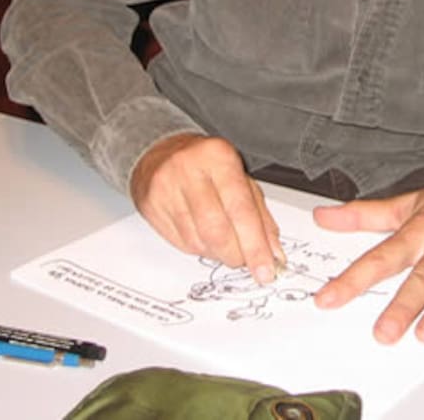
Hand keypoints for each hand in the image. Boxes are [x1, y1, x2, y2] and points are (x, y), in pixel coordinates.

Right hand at [130, 133, 285, 282]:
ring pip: (198, 242)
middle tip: (244, 259)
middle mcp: (189, 170)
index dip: (255, 246)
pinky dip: (201, 249)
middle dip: (236, 255)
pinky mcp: (151, 207)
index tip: (266, 270)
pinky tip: (204, 236)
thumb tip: (273, 252)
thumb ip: (260, 215)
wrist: (160, 152)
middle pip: (217, 231)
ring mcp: (166, 189)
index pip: (240, 210)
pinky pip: (182, 244)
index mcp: (218, 157)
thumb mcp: (240, 178)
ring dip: (219, 253)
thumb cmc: (207, 165)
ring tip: (225, 243)